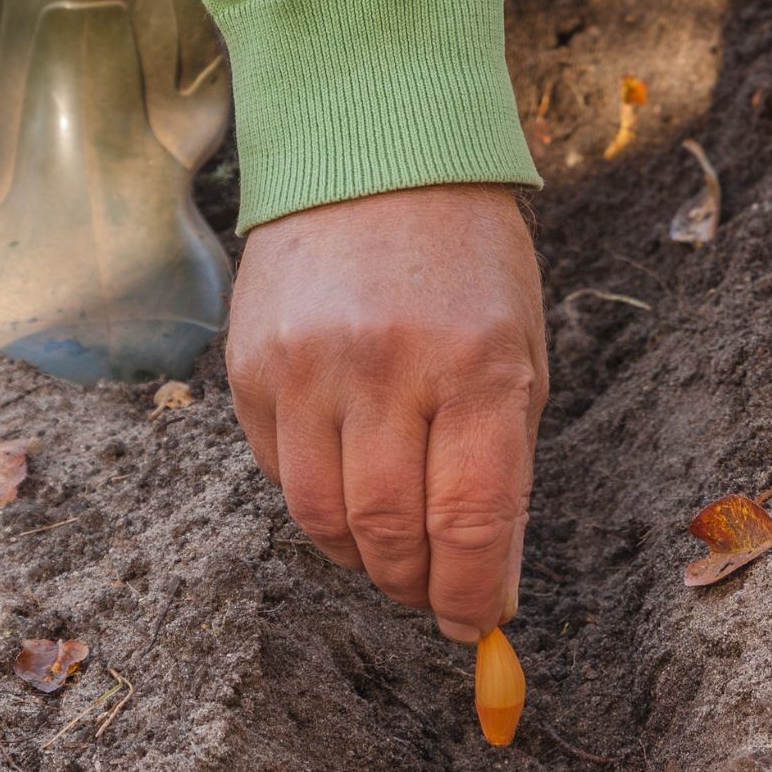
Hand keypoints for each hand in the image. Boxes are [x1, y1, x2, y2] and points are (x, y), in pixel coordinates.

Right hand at [226, 184, 547, 642]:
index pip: (471, 519)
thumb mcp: (521, 347)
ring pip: (324, 519)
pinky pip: (280, 473)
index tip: (475, 620)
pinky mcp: (250, 364)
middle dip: (416, 584)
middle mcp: (387, 366)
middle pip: (390, 532)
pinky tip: (347, 479)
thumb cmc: (470, 259)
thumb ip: (502, 459)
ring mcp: (308, 365)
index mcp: (478, 363)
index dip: (472, 591)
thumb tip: (483, 570)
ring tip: (390, 551)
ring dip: (362, 557)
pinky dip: (318, 501)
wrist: (377, 152)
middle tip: (432, 590)